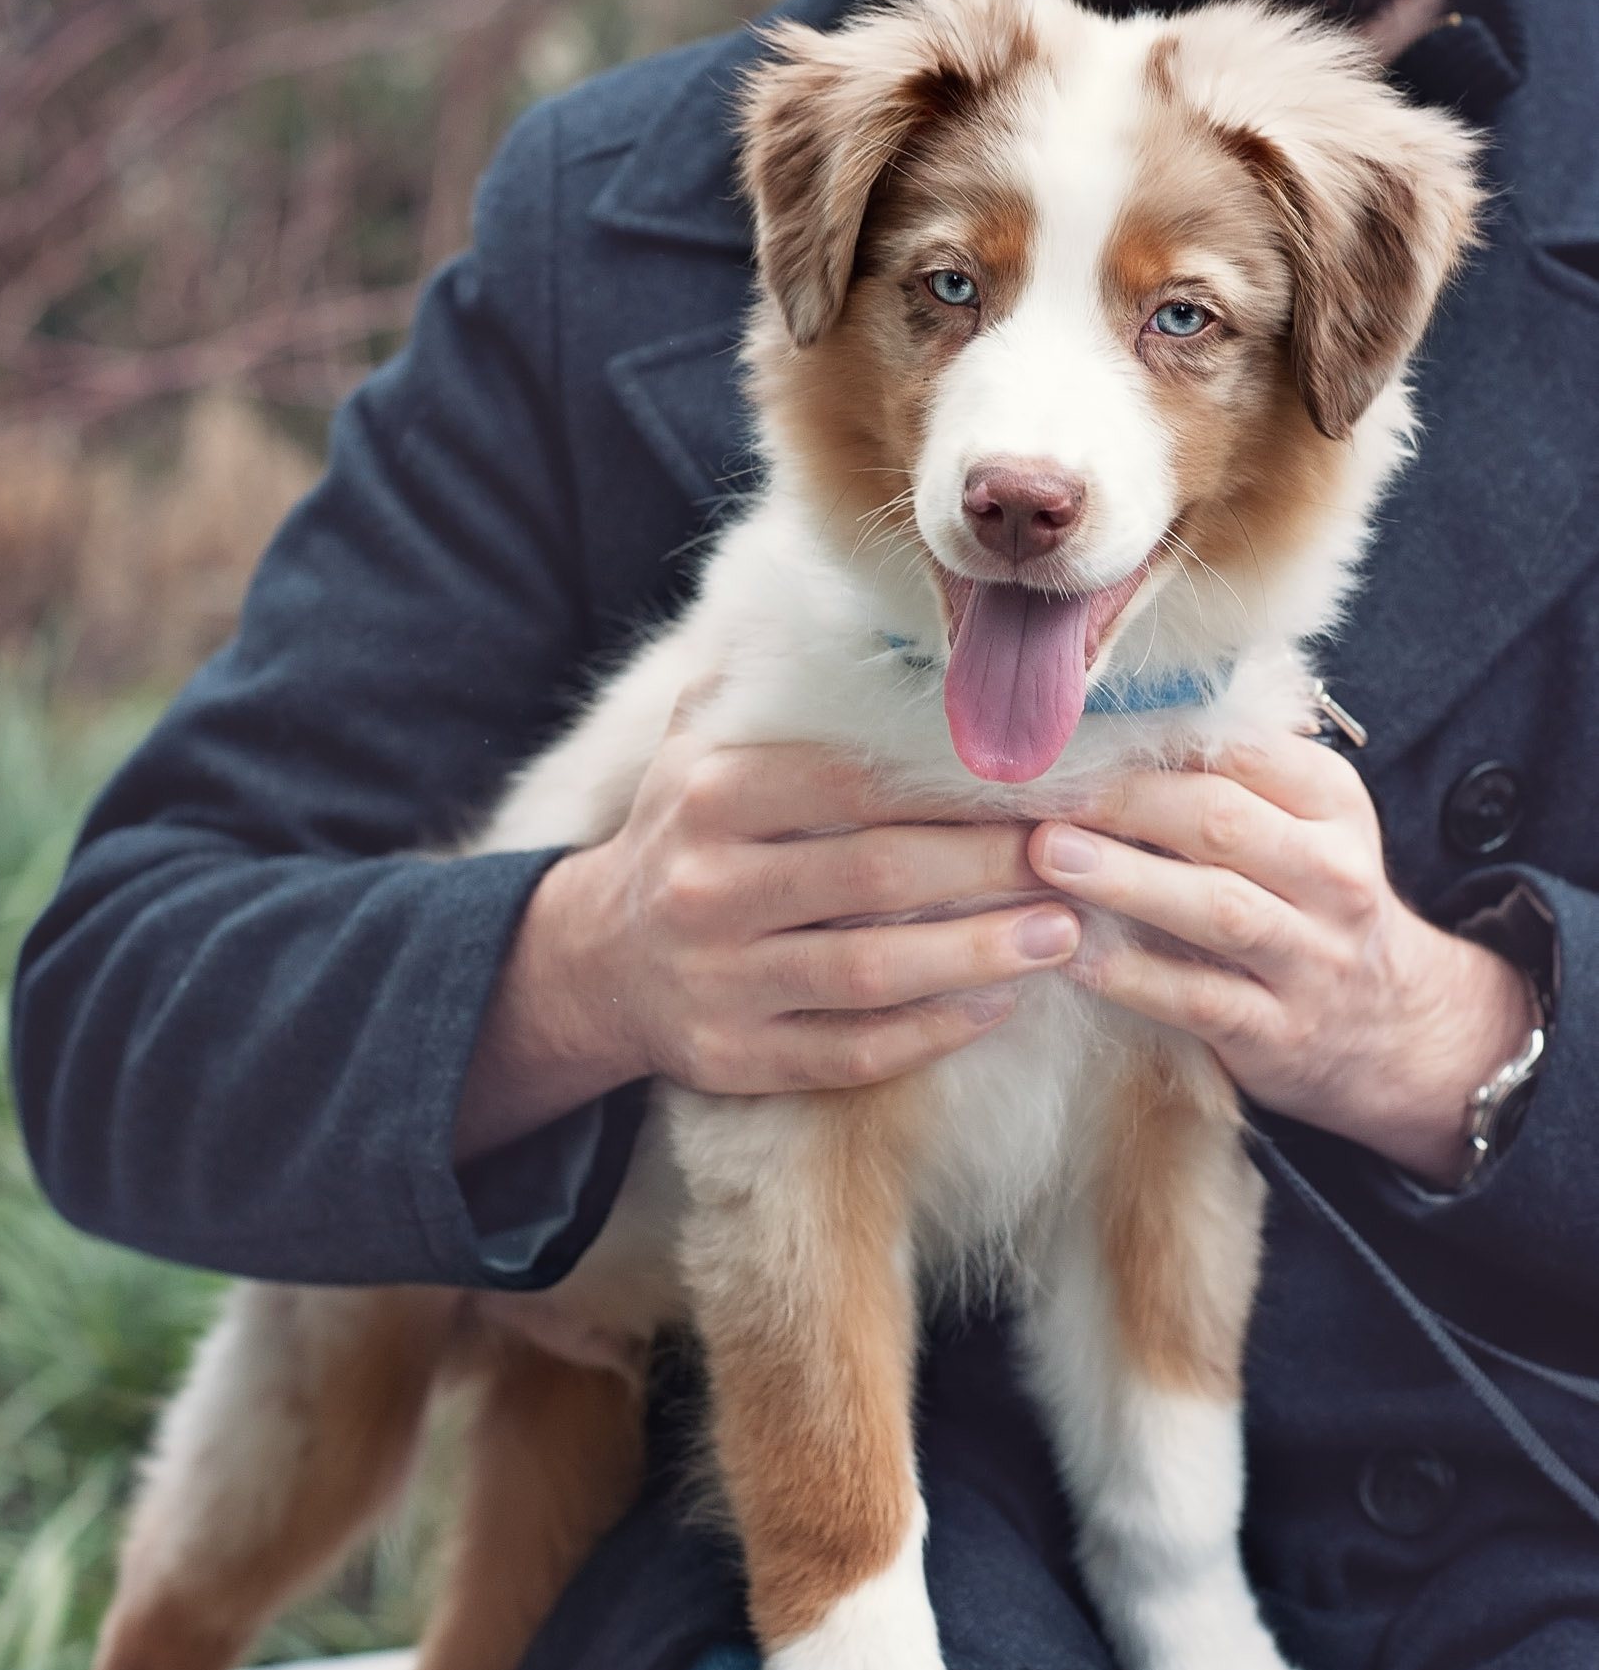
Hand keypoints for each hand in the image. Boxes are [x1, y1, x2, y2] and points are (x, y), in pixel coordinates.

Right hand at [454, 723, 1078, 1159]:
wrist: (592, 960)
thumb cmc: (685, 835)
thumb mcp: (697, 744)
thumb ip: (772, 684)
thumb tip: (874, 611)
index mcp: (710, 794)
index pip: (855, 783)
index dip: (959, 787)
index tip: (1044, 784)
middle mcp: (706, 886)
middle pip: (875, 876)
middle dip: (990, 866)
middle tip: (1077, 858)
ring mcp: (717, 981)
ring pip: (870, 974)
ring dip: (979, 956)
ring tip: (1065, 933)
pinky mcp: (732, 1058)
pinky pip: (850, 1052)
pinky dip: (931, 1033)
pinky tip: (997, 1004)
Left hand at [1028, 731, 1534, 1187]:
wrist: (1394, 1025)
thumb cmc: (1311, 902)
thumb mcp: (1302, 824)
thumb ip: (1226, 776)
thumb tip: (1108, 717)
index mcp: (1332, 804)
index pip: (1244, 751)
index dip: (1151, 739)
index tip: (1073, 735)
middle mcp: (1332, 874)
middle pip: (1222, 822)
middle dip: (1124, 802)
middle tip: (1042, 792)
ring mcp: (1310, 957)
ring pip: (1216, 909)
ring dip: (1124, 879)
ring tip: (1046, 855)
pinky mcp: (1277, 1031)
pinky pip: (1198, 998)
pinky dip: (1132, 975)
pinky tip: (1071, 954)